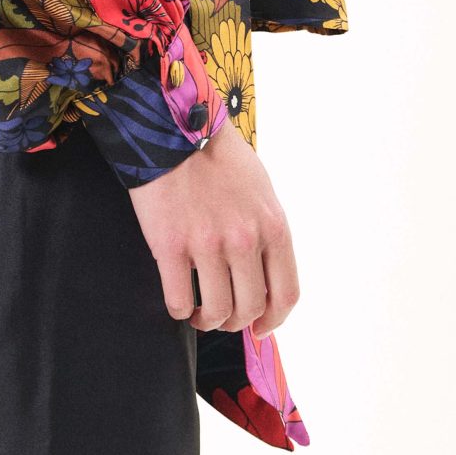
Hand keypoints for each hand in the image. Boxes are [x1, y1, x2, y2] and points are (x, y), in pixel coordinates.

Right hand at [127, 117, 299, 336]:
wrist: (172, 127)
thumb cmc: (217, 155)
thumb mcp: (260, 188)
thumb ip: (266, 230)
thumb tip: (265, 271)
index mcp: (272, 226)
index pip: (286, 294)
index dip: (274, 320)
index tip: (260, 327)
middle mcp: (244, 240)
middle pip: (250, 309)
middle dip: (236, 321)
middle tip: (222, 316)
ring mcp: (207, 245)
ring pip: (215, 312)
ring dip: (207, 320)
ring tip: (198, 313)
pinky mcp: (170, 245)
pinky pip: (178, 301)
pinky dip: (179, 310)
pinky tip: (179, 301)